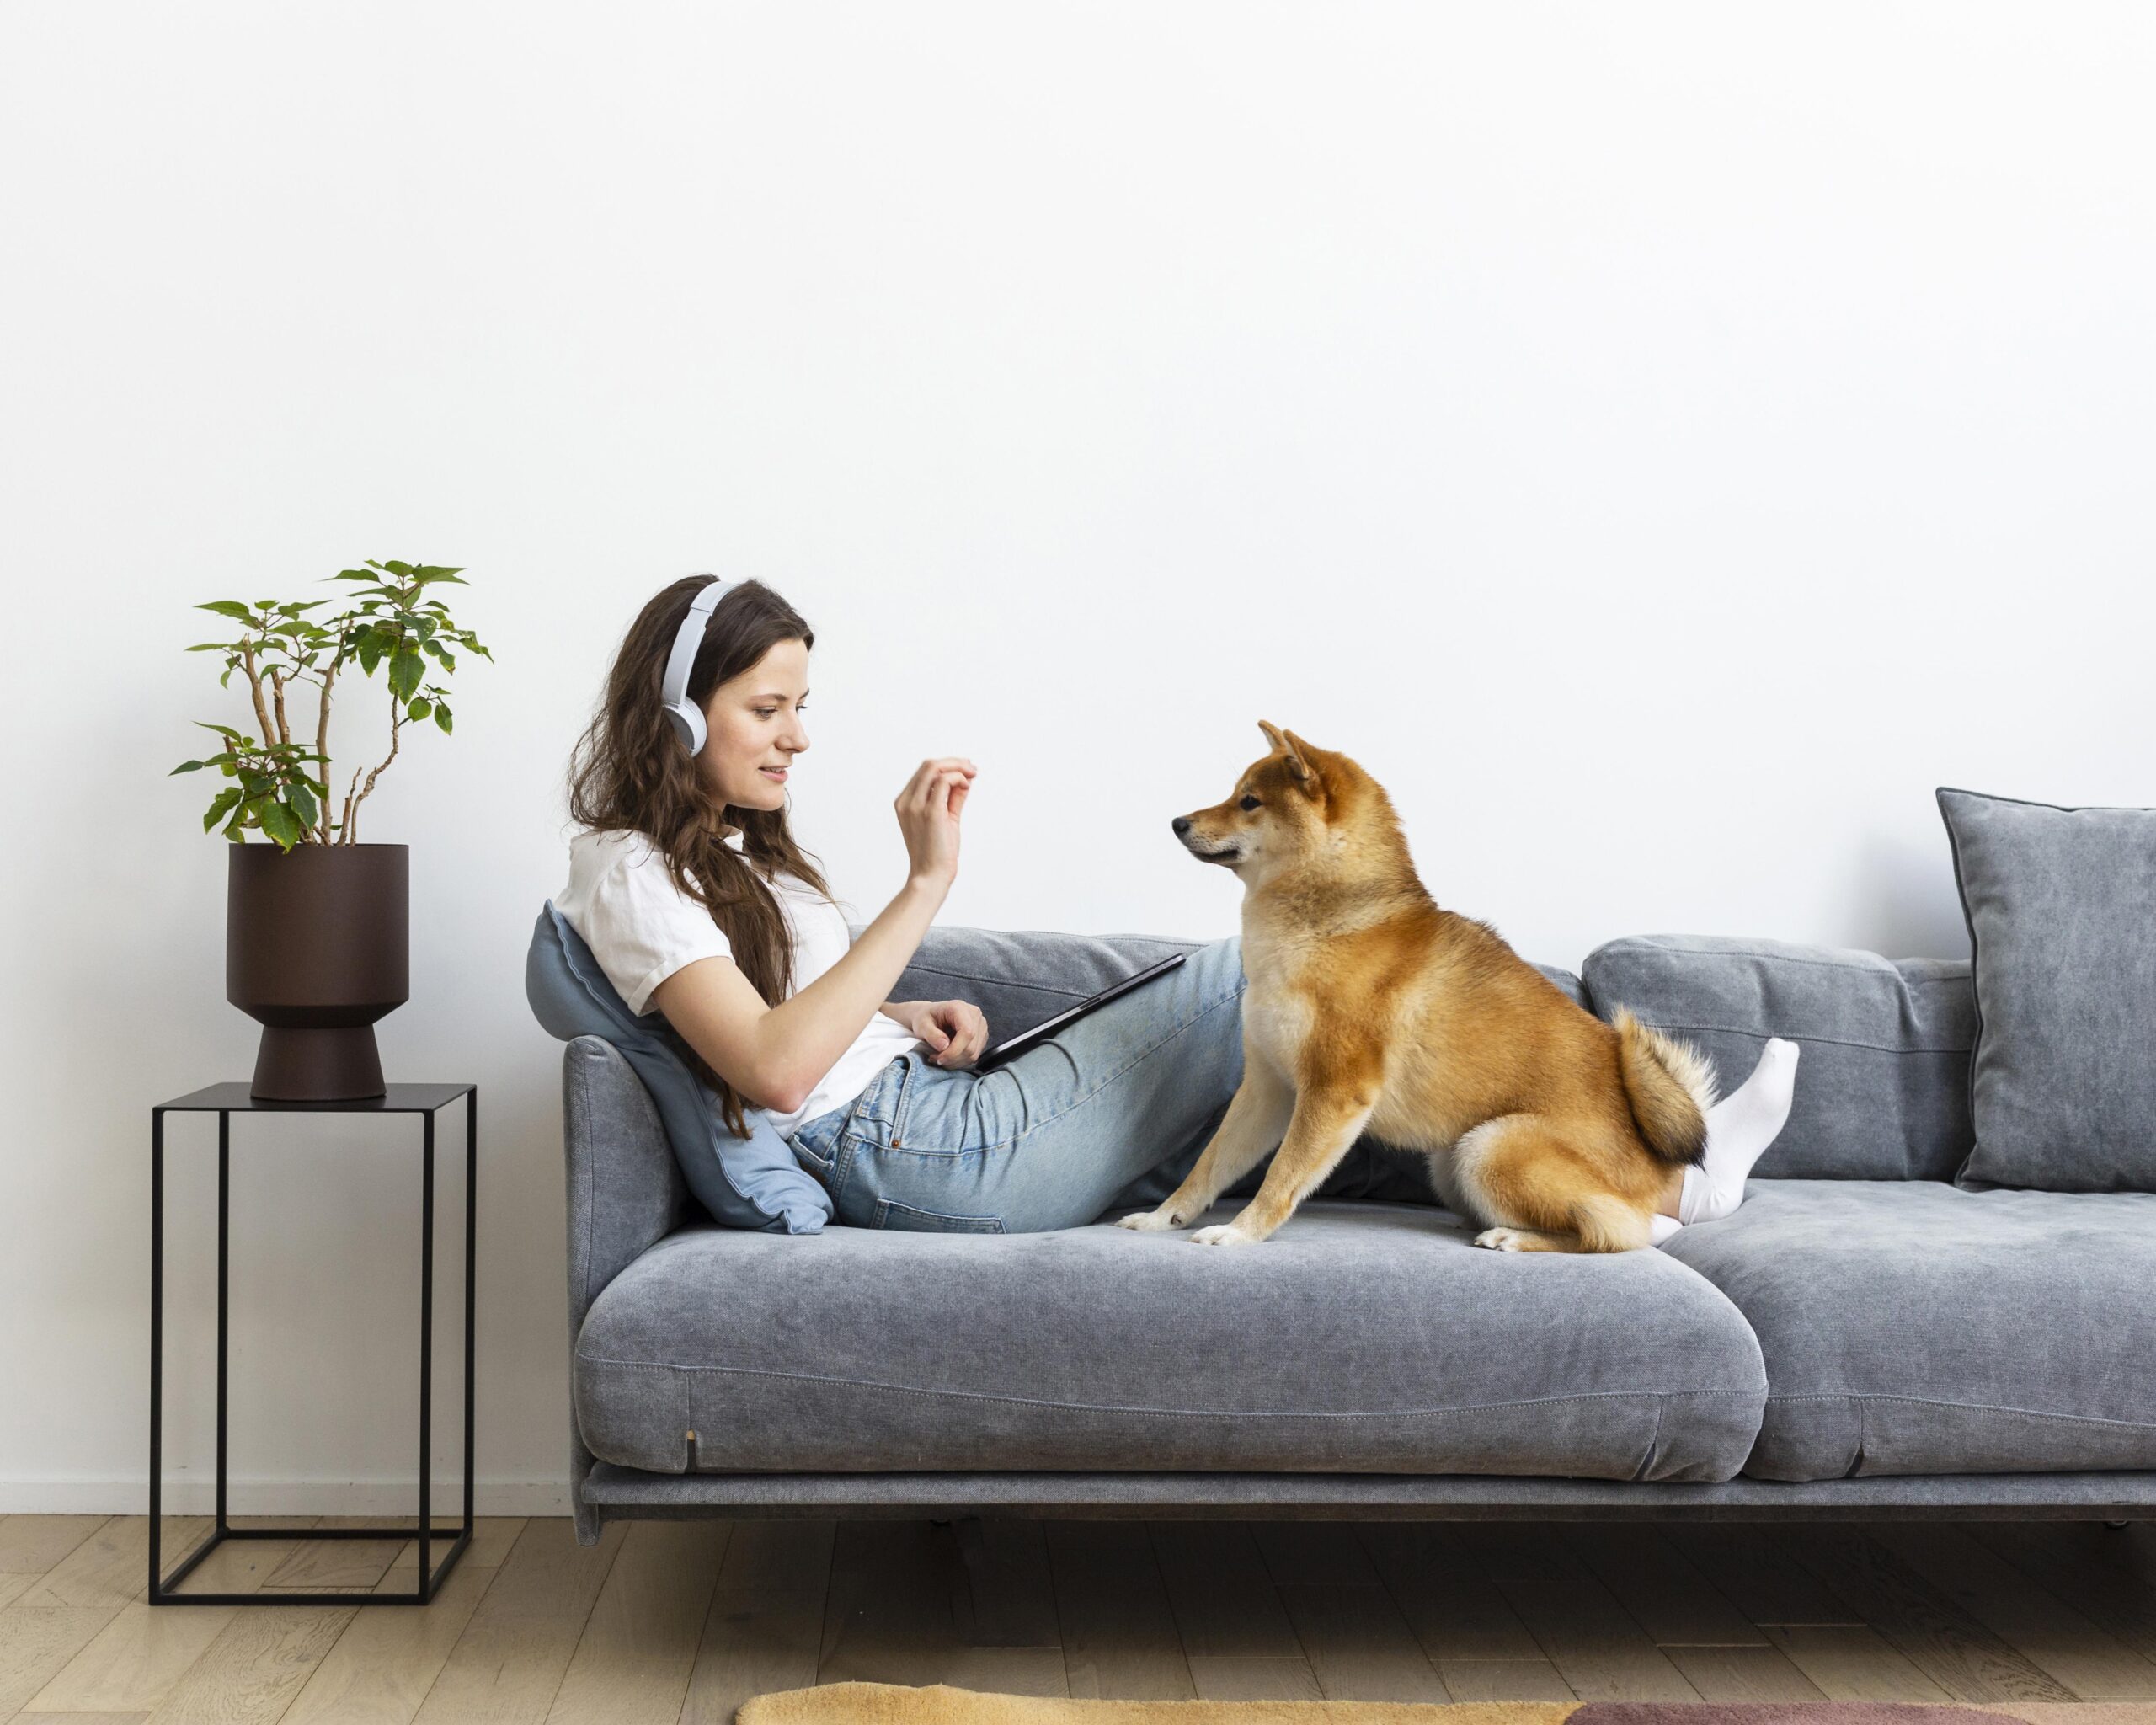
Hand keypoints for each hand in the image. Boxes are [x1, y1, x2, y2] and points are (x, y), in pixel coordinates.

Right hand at [895, 756, 975, 889]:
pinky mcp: (931, 812)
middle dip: (954, 762)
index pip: (924, 772)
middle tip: (972, 768)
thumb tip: (964, 780)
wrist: (931, 876)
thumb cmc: (937, 852)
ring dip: (958, 766)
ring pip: (934, 767)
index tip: (965, 770)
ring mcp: (916, 806)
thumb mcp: (944, 819)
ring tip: (972, 774)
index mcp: (904, 803)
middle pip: (928, 765)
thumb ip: (951, 798)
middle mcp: (906, 802)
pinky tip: (967, 785)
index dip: (946, 765)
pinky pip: (944, 781)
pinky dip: (958, 778)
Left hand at [896, 999, 989, 1067]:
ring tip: (939, 1057)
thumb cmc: (925, 1018)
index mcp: (960, 1008)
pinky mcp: (981, 1038)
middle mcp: (975, 1016)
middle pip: (971, 1046)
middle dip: (952, 1058)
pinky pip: (973, 1056)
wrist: (930, 1016)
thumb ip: (931, 1034)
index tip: (939, 1059)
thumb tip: (944, 1046)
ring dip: (955, 1062)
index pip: (967, 1033)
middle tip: (935, 1059)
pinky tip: (948, 1056)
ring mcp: (981, 1027)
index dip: (954, 1051)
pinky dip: (959, 1061)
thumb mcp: (921, 1025)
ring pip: (973, 1054)